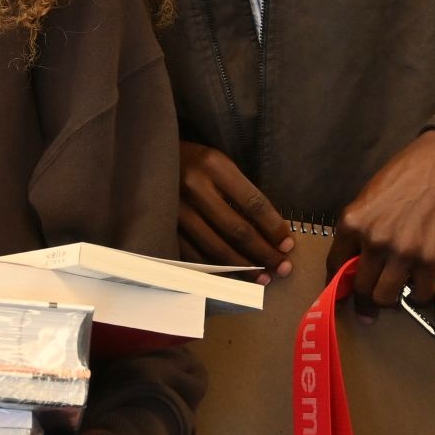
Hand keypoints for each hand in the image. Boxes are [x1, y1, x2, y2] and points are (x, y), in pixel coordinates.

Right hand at [177, 141, 293, 280]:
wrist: (146, 157)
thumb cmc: (191, 161)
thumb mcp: (218, 163)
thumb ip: (240, 191)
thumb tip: (269, 230)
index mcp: (214, 166)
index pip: (253, 203)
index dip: (274, 228)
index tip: (288, 244)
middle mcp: (194, 187)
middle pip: (238, 230)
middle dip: (264, 253)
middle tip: (282, 267)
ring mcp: (176, 210)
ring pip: (216, 248)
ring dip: (244, 267)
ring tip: (263, 277)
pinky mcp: (164, 227)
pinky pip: (194, 256)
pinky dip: (217, 270)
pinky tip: (233, 277)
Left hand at [329, 131, 434, 317]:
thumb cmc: (409, 173)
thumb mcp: (370, 197)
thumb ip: (360, 228)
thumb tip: (355, 260)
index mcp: (353, 222)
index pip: (335, 266)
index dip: (338, 285)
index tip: (342, 294)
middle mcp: (374, 240)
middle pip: (361, 288)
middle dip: (364, 300)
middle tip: (370, 307)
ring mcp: (403, 252)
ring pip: (387, 297)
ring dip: (391, 300)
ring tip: (397, 294)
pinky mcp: (432, 259)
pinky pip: (420, 294)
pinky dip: (419, 295)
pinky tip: (420, 287)